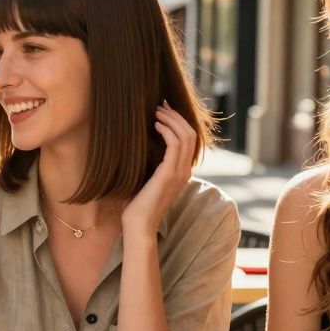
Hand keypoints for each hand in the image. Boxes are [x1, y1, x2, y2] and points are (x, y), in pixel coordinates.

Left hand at [122, 102, 196, 237]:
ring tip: (157, 112)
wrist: (139, 224)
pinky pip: (175, 144)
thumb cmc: (138, 205)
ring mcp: (179, 172)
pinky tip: (155, 125)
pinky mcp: (169, 174)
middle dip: (176, 116)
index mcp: (183, 172)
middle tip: (161, 105)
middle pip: (190, 134)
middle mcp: (185, 171)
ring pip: (185, 136)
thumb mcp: (149, 180)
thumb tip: (144, 146)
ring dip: (171, 120)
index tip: (164, 110)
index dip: (179, 122)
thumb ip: (153, 166)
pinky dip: (166, 130)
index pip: (190, 140)